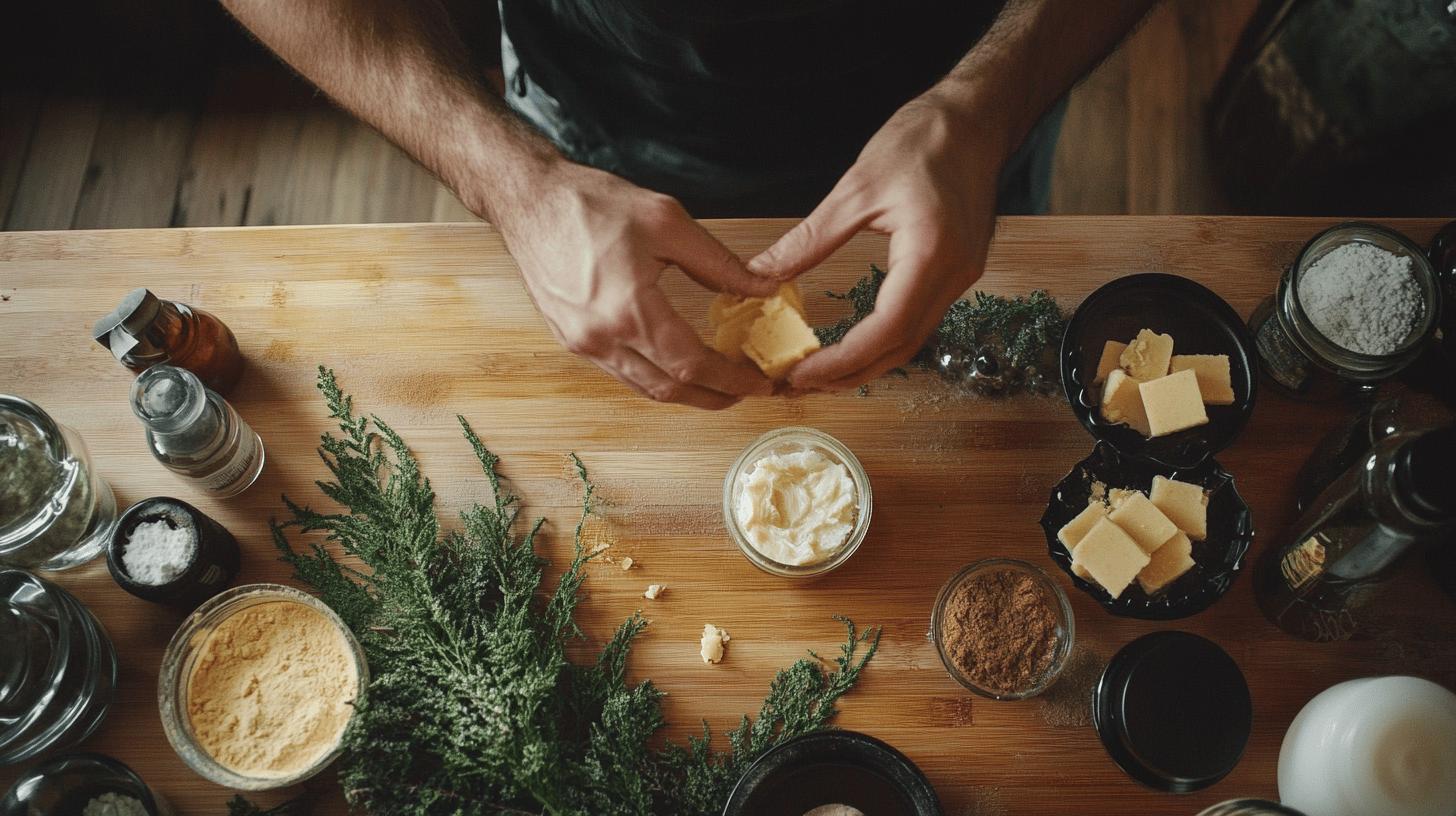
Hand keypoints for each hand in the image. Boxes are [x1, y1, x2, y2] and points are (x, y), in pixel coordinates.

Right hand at [493, 160, 777, 408]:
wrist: (527, 199)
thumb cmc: (589, 203)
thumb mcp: (667, 221)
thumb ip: (718, 263)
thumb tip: (762, 288)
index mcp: (629, 309)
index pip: (692, 364)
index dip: (731, 379)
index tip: (760, 383)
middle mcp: (601, 338)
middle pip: (668, 389)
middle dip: (713, 396)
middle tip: (745, 391)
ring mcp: (581, 343)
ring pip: (642, 386)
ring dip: (683, 392)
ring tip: (716, 383)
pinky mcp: (569, 339)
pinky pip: (620, 372)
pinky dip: (653, 376)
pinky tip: (673, 363)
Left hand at [749, 90, 1005, 391]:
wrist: (975, 119)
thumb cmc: (923, 140)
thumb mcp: (856, 188)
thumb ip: (808, 239)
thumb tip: (759, 274)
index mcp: (931, 253)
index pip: (886, 329)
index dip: (842, 360)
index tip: (801, 374)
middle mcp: (954, 274)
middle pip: (901, 347)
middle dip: (850, 374)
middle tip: (800, 385)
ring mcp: (961, 276)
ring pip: (912, 340)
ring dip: (867, 363)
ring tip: (820, 373)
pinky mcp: (958, 272)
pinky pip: (919, 319)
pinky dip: (884, 340)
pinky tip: (854, 343)